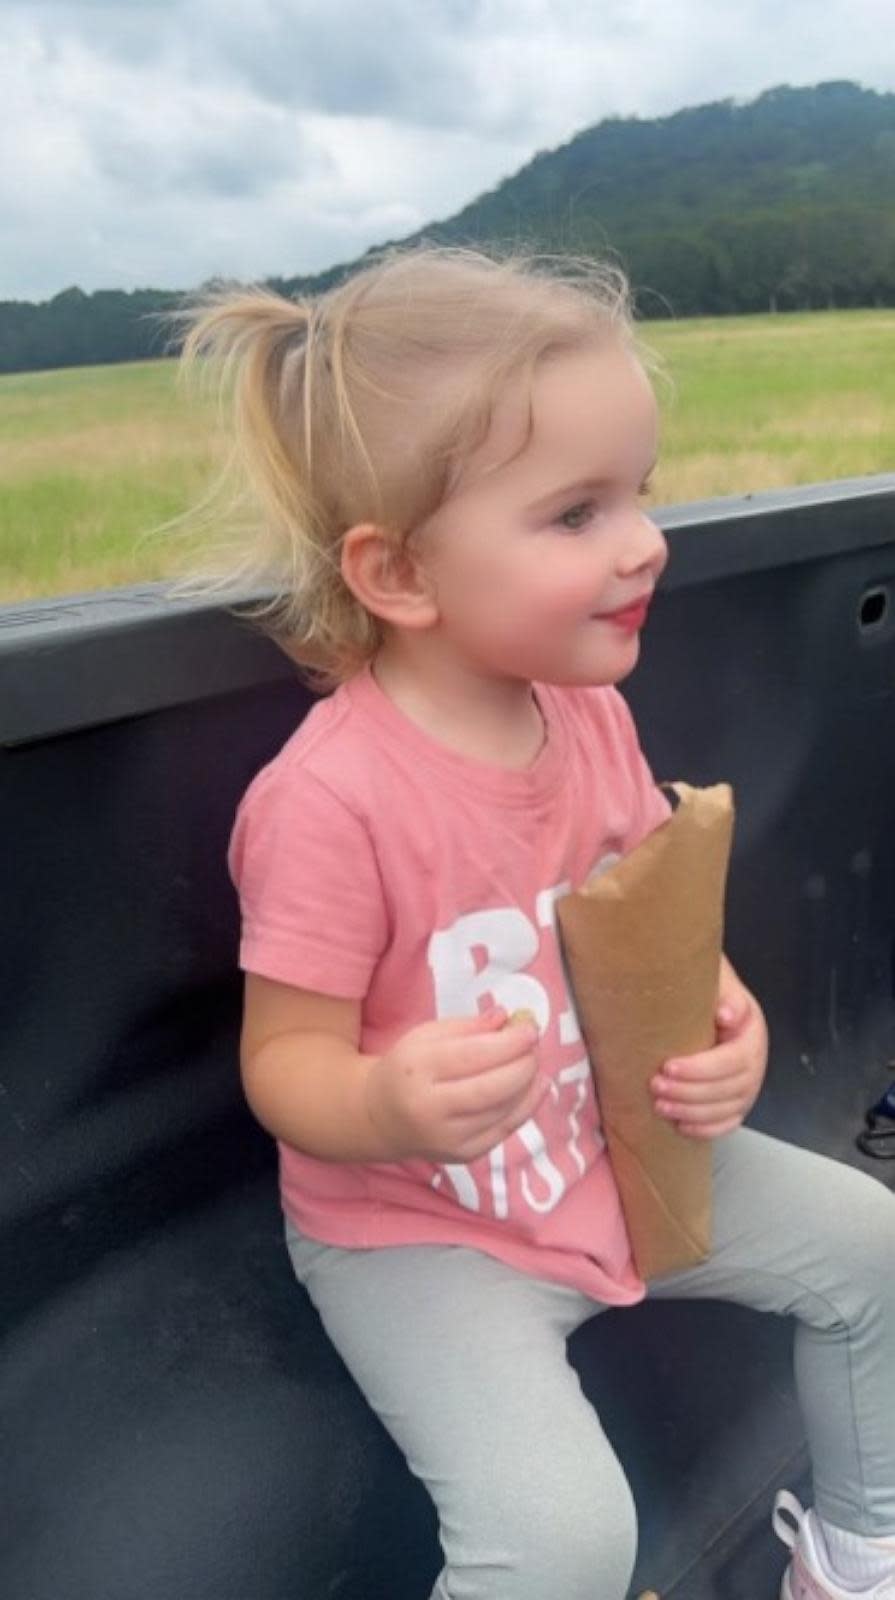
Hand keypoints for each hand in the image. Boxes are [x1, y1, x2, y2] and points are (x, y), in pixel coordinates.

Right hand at [364, 1006, 546, 1163]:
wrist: (380, 1118)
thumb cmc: (407, 1069)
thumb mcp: (426, 1036)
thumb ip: (468, 1027)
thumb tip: (507, 1020)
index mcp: (416, 1070)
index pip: (473, 1056)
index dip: (509, 1043)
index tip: (530, 1029)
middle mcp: (430, 1108)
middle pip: (492, 1087)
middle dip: (524, 1064)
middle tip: (534, 1046)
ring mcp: (448, 1137)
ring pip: (503, 1110)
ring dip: (528, 1083)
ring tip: (533, 1062)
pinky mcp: (464, 1156)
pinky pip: (505, 1130)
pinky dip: (527, 1106)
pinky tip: (535, 1086)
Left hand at [650, 956, 767, 1138]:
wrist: (710, 1003)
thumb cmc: (709, 991)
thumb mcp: (718, 980)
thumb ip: (725, 991)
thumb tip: (727, 1014)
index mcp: (752, 1034)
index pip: (733, 1060)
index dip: (701, 1069)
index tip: (668, 1066)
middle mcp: (755, 1064)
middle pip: (729, 1089)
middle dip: (690, 1092)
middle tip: (655, 1086)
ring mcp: (748, 1086)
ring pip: (727, 1110)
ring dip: (693, 1113)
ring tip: (660, 1107)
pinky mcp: (736, 1102)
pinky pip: (728, 1123)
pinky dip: (706, 1130)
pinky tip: (681, 1127)